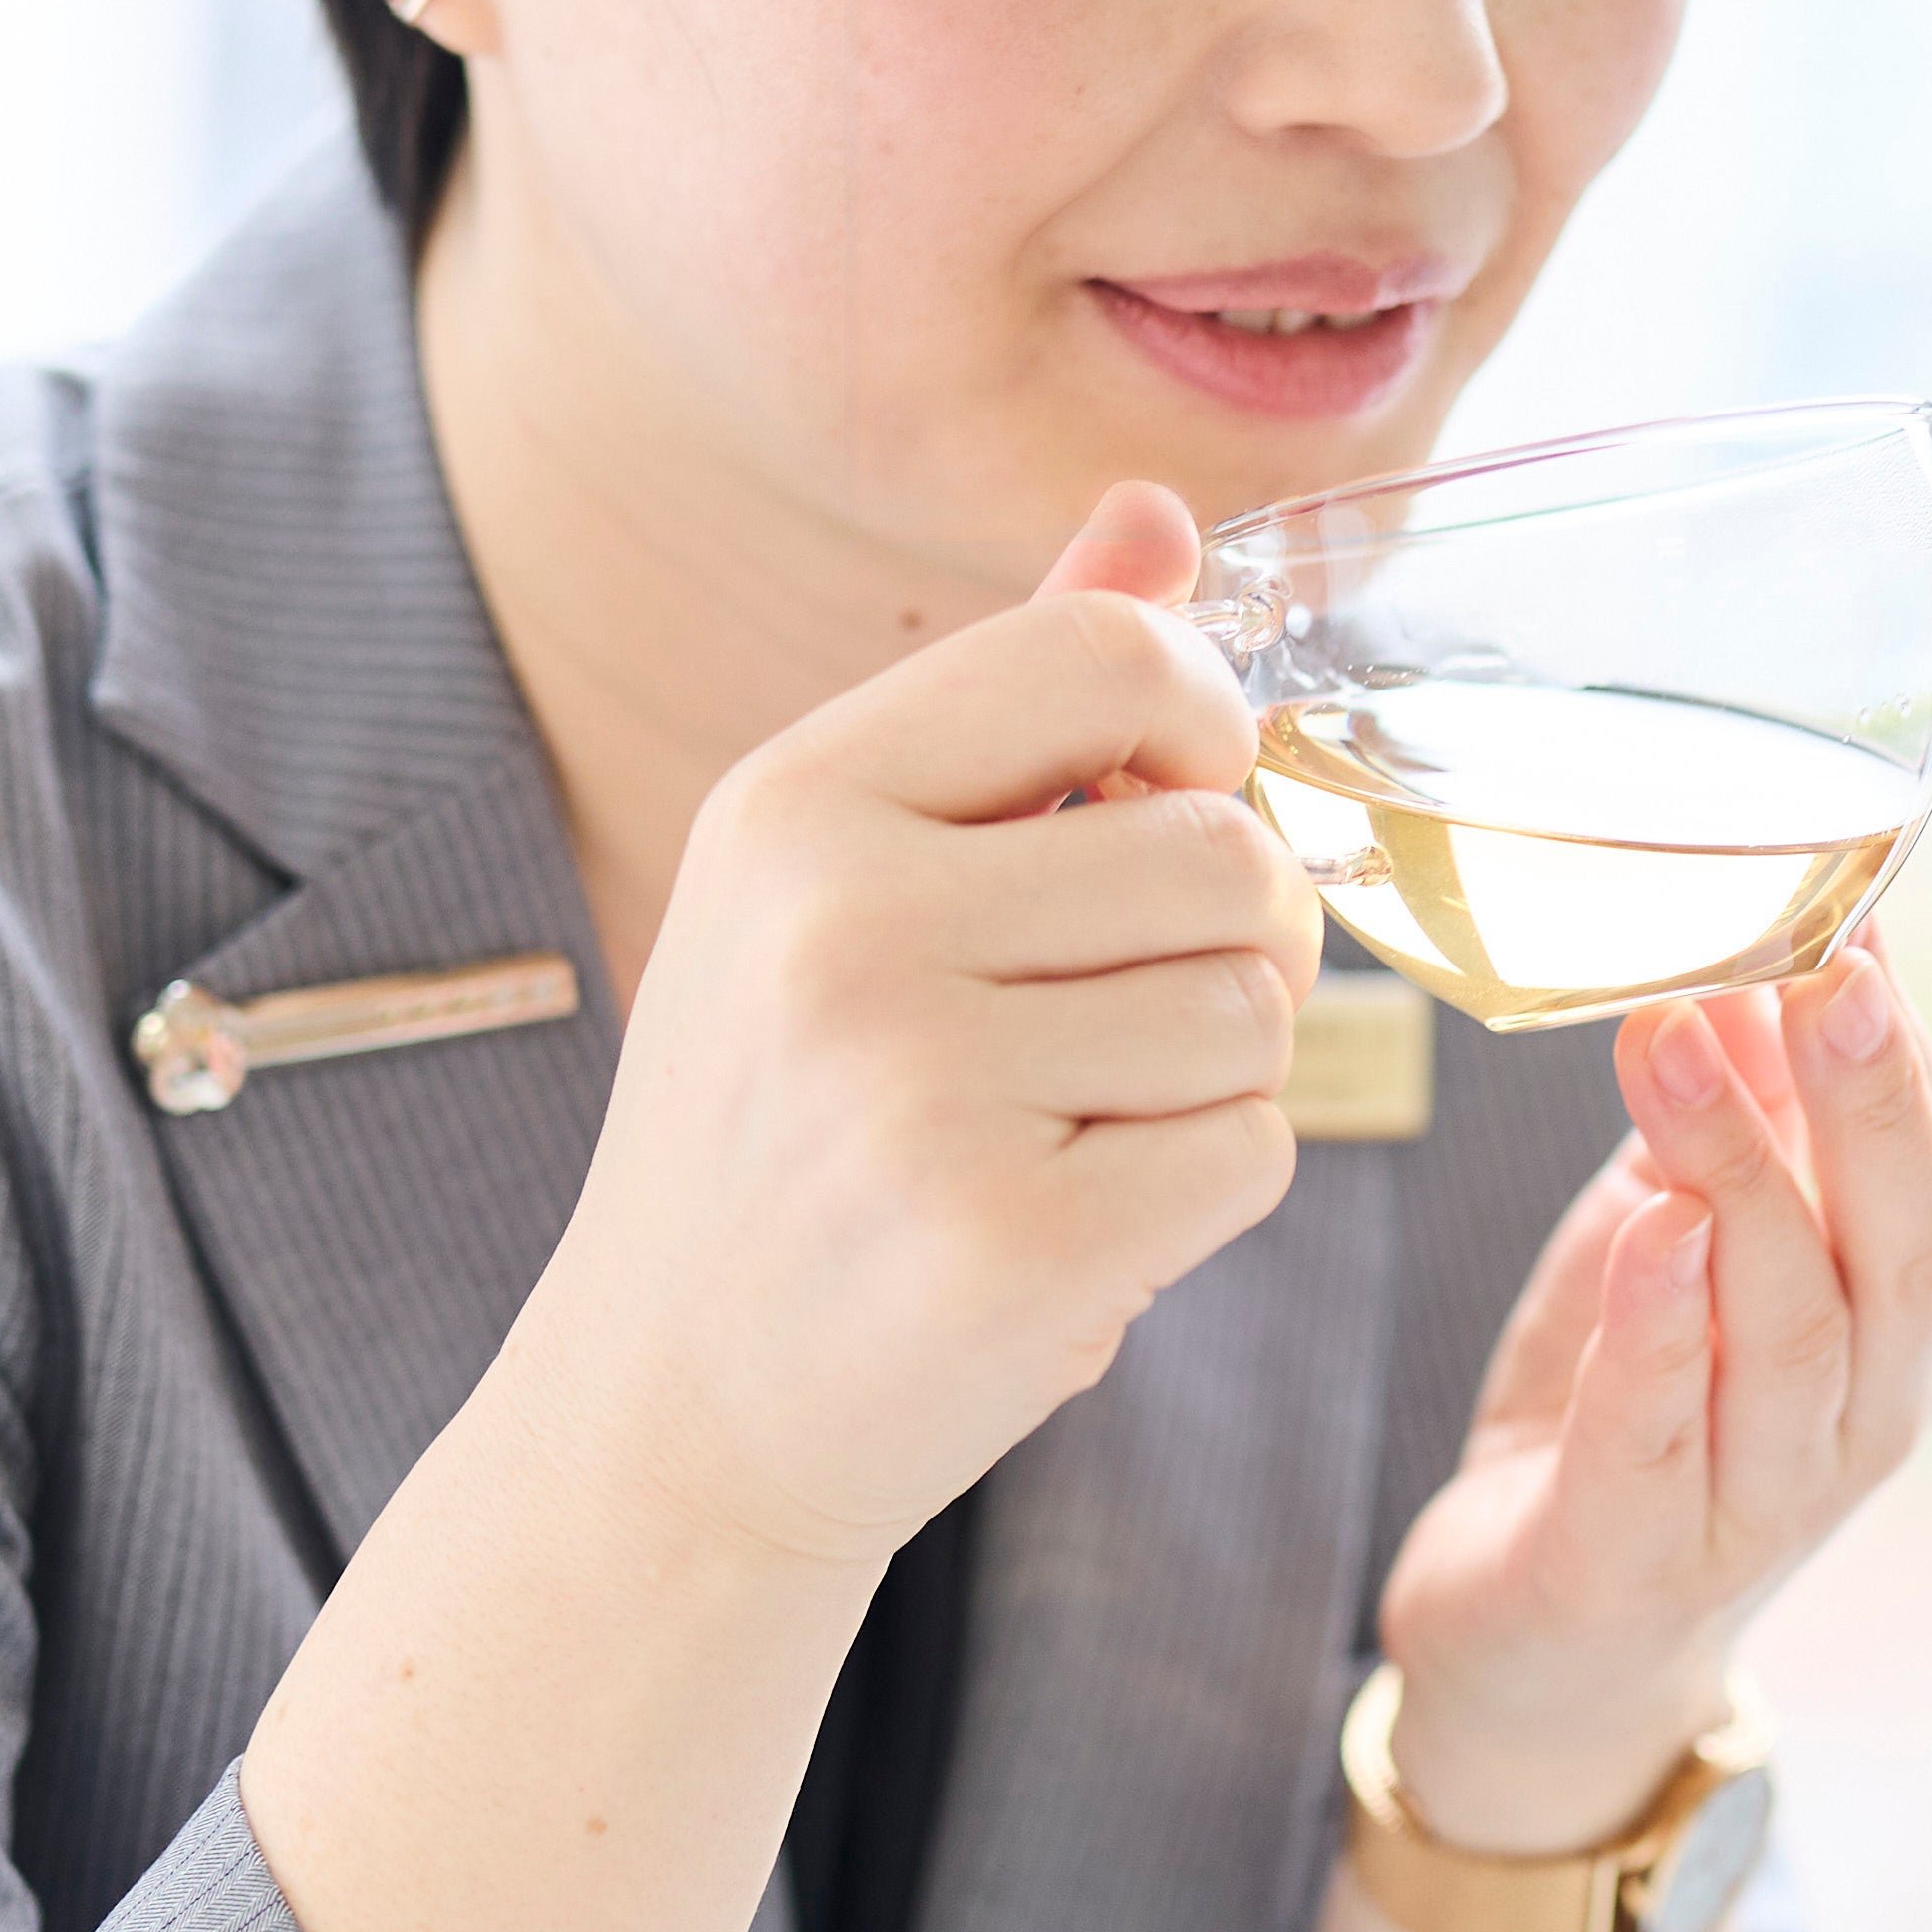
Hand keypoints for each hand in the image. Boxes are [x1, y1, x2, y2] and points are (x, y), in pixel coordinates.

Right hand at [502, 483, 1322, 1571]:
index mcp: (797, 801)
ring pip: (1257, 1006)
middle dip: (1227, 940)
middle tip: (1114, 1026)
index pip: (1111, 652)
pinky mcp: (1013, 1244)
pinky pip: (1254, 1152)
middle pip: (1224, 849)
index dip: (1205, 726)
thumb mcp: (844, 882)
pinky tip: (1081, 1225)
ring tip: (1071, 1130)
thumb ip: (1017, 702)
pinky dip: (1204, 1194)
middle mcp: (842, 923)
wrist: (675, 1415)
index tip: (1178, 804)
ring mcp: (920, 1090)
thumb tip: (1162, 516)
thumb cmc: (787, 1131)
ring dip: (1211, 1080)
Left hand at [1375, 946, 1931, 1851]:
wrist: (1541, 1642)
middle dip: (1864, 1103)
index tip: (1858, 924)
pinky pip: (1658, 1437)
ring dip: (1739, 1174)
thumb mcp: (1690, 1240)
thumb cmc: (1632, 1411)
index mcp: (1895, 1332)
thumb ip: (1742, 1120)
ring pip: (1786, 1332)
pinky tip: (1652, 1230)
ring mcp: (1757, 1503)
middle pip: (1896, 1251)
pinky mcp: (1631, 1561)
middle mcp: (1859, 1420)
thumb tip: (1763, 944)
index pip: (1929, 1179)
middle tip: (1819, 972)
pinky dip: (1660, 1330)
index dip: (1903, 1057)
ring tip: (1678, 1044)